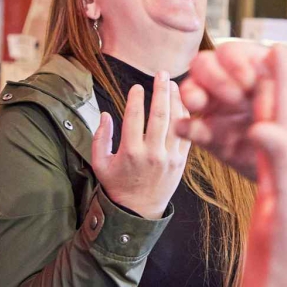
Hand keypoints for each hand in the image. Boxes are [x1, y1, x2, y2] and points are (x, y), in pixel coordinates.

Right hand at [90, 73, 189, 219]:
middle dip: (161, 91)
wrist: (139, 212)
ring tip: (173, 84)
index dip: (136, 98)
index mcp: (130, 152)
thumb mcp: (100, 164)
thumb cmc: (117, 186)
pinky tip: (182, 103)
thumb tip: (105, 114)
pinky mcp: (181, 161)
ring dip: (175, 100)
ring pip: (176, 122)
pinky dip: (186, 117)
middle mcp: (152, 153)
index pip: (134, 117)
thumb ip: (100, 138)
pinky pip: (186, 134)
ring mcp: (169, 157)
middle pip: (160, 115)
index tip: (136, 87)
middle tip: (161, 74)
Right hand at [177, 41, 286, 213]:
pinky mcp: (218, 143)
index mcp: (258, 69)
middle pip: (206, 68)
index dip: (234, 61)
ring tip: (199, 104)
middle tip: (234, 95)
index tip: (250, 79)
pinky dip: (186, 127)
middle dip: (213, 76)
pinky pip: (195, 131)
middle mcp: (236, 87)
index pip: (232, 53)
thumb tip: (273, 53)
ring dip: (192, 94)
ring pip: (194, 95)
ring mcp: (224, 114)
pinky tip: (187, 129)